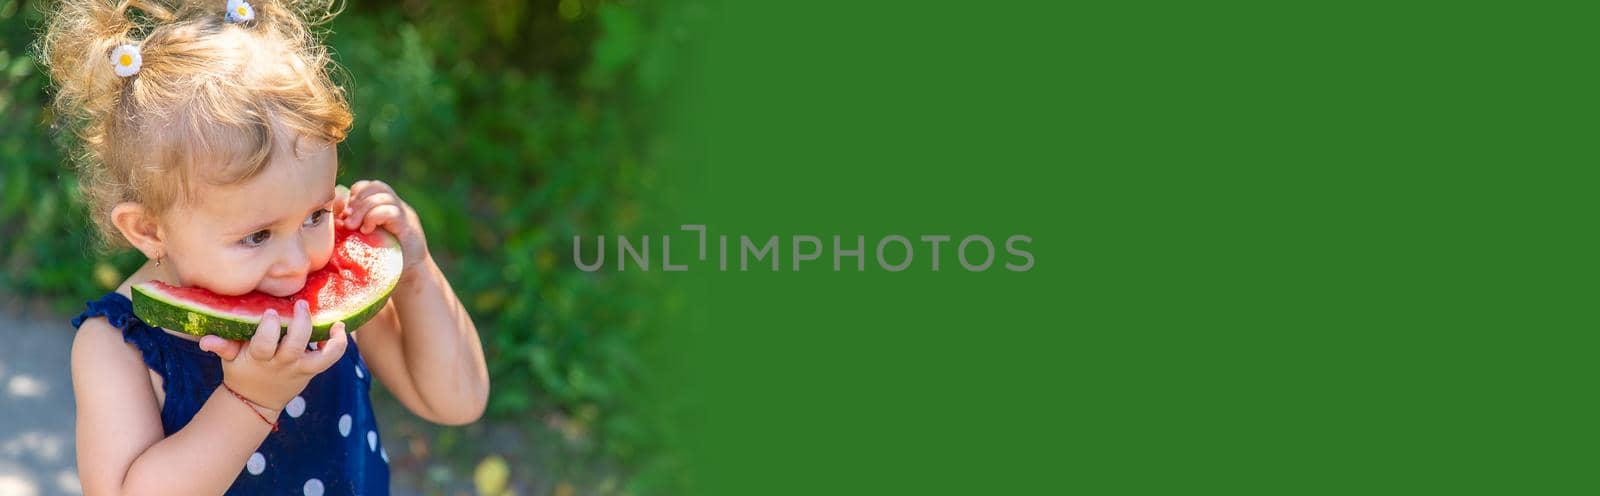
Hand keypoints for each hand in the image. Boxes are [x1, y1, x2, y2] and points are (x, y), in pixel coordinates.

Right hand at [197, 300, 347, 410]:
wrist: (256, 400)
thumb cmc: (242, 370)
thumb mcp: (230, 359)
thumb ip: (221, 346)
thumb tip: (204, 340)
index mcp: (259, 358)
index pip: (264, 344)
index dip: (268, 328)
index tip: (269, 311)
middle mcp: (281, 363)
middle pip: (294, 346)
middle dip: (299, 325)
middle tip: (300, 304)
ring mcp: (299, 367)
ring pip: (320, 358)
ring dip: (330, 340)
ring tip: (334, 322)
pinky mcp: (312, 369)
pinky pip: (330, 359)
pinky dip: (338, 345)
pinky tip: (339, 328)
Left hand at [336, 180, 429, 277]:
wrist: (409, 274)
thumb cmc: (381, 259)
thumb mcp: (363, 238)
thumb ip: (353, 225)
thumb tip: (335, 216)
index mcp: (385, 206)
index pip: (368, 186)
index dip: (354, 195)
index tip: (345, 213)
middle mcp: (395, 206)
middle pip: (375, 186)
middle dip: (357, 201)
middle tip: (348, 221)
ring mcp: (403, 214)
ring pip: (382, 196)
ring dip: (363, 209)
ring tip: (354, 226)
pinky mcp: (407, 226)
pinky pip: (390, 211)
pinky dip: (374, 217)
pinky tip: (367, 230)